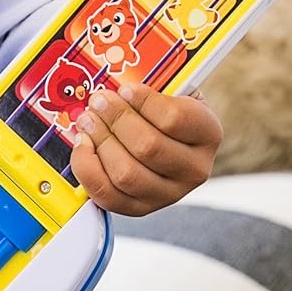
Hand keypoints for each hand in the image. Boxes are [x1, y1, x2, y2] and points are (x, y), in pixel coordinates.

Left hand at [69, 83, 222, 216]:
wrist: (172, 141)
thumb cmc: (166, 110)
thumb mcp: (171, 91)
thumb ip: (152, 84)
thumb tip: (115, 82)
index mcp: (208, 133)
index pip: (174, 119)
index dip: (142, 102)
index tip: (124, 89)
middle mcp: (195, 169)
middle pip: (148, 147)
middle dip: (115, 119)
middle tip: (98, 101)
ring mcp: (170, 194)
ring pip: (127, 174)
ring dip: (99, 142)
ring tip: (87, 121)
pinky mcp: (142, 208)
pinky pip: (109, 195)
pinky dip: (88, 169)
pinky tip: (84, 146)